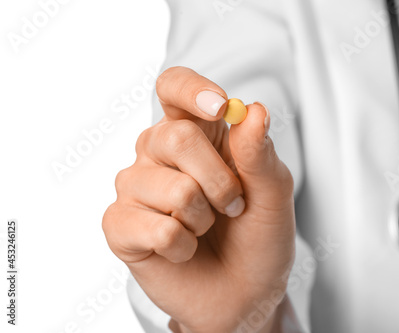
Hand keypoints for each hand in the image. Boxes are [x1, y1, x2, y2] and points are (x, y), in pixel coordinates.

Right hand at [102, 66, 295, 331]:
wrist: (244, 293)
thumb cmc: (257, 237)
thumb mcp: (273, 194)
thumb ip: (260, 153)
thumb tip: (253, 110)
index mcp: (197, 133)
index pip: (174, 88)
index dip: (192, 91)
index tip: (220, 108)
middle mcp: (158, 153)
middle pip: (175, 137)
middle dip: (220, 181)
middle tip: (234, 206)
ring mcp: (135, 187)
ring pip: (172, 188)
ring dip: (204, 218)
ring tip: (205, 229)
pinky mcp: (120, 225)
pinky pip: (155, 228)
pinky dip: (183, 246)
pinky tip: (184, 249)